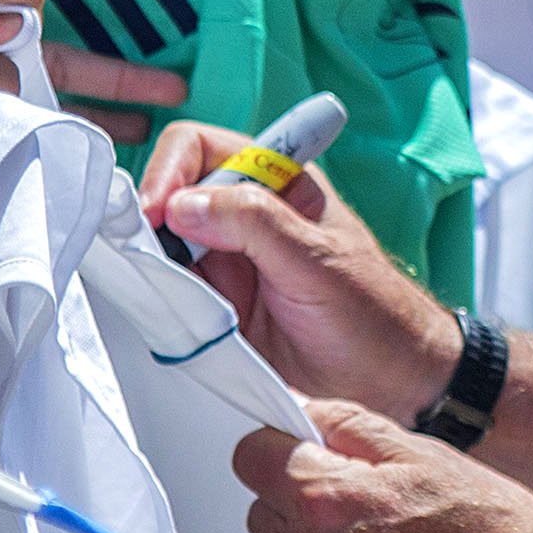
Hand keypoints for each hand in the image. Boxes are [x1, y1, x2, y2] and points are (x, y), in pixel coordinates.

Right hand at [140, 126, 457, 414]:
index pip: (200, 147)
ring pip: (161, 246)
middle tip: (139, 253)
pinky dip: (156, 301)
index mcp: (274, 182)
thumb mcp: (318, 260)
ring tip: (150, 285)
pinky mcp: (215, 309)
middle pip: (169, 194)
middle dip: (147, 218)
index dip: (171, 170)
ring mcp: (226, 263)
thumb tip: (183, 203)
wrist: (393, 385)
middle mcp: (243, 217)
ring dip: (149, 263)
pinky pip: (169, 295)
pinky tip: (161, 312)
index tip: (158, 211)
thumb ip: (256, 223)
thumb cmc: (375, 313)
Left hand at [235, 401, 532, 532]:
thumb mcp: (426, 454)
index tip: (304, 457)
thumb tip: (300, 410)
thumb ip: (349, 426)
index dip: (279, 451)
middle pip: (263, 522)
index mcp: (325, 503)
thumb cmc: (496, 531)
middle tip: (364, 512)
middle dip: (299, 509)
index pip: (249, 460)